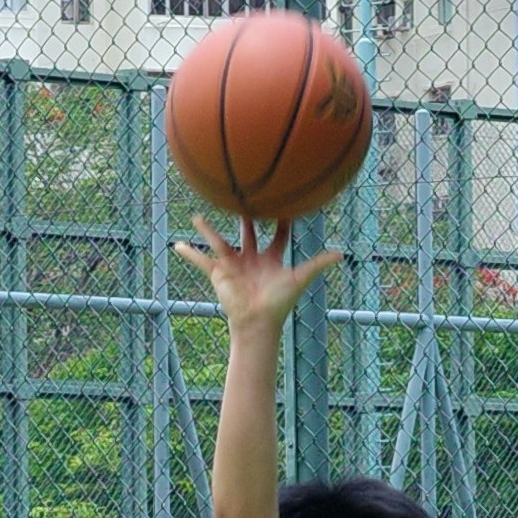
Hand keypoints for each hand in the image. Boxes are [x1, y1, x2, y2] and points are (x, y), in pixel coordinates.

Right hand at [176, 208, 338, 332]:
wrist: (257, 321)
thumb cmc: (278, 302)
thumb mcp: (298, 278)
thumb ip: (317, 264)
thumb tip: (341, 254)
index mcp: (271, 259)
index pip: (279, 236)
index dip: (283, 222)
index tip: (286, 204)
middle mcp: (251, 259)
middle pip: (248, 232)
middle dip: (247, 217)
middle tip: (244, 195)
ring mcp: (234, 265)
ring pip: (219, 242)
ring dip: (208, 230)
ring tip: (197, 216)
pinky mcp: (219, 273)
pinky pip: (201, 262)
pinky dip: (189, 254)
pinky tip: (176, 245)